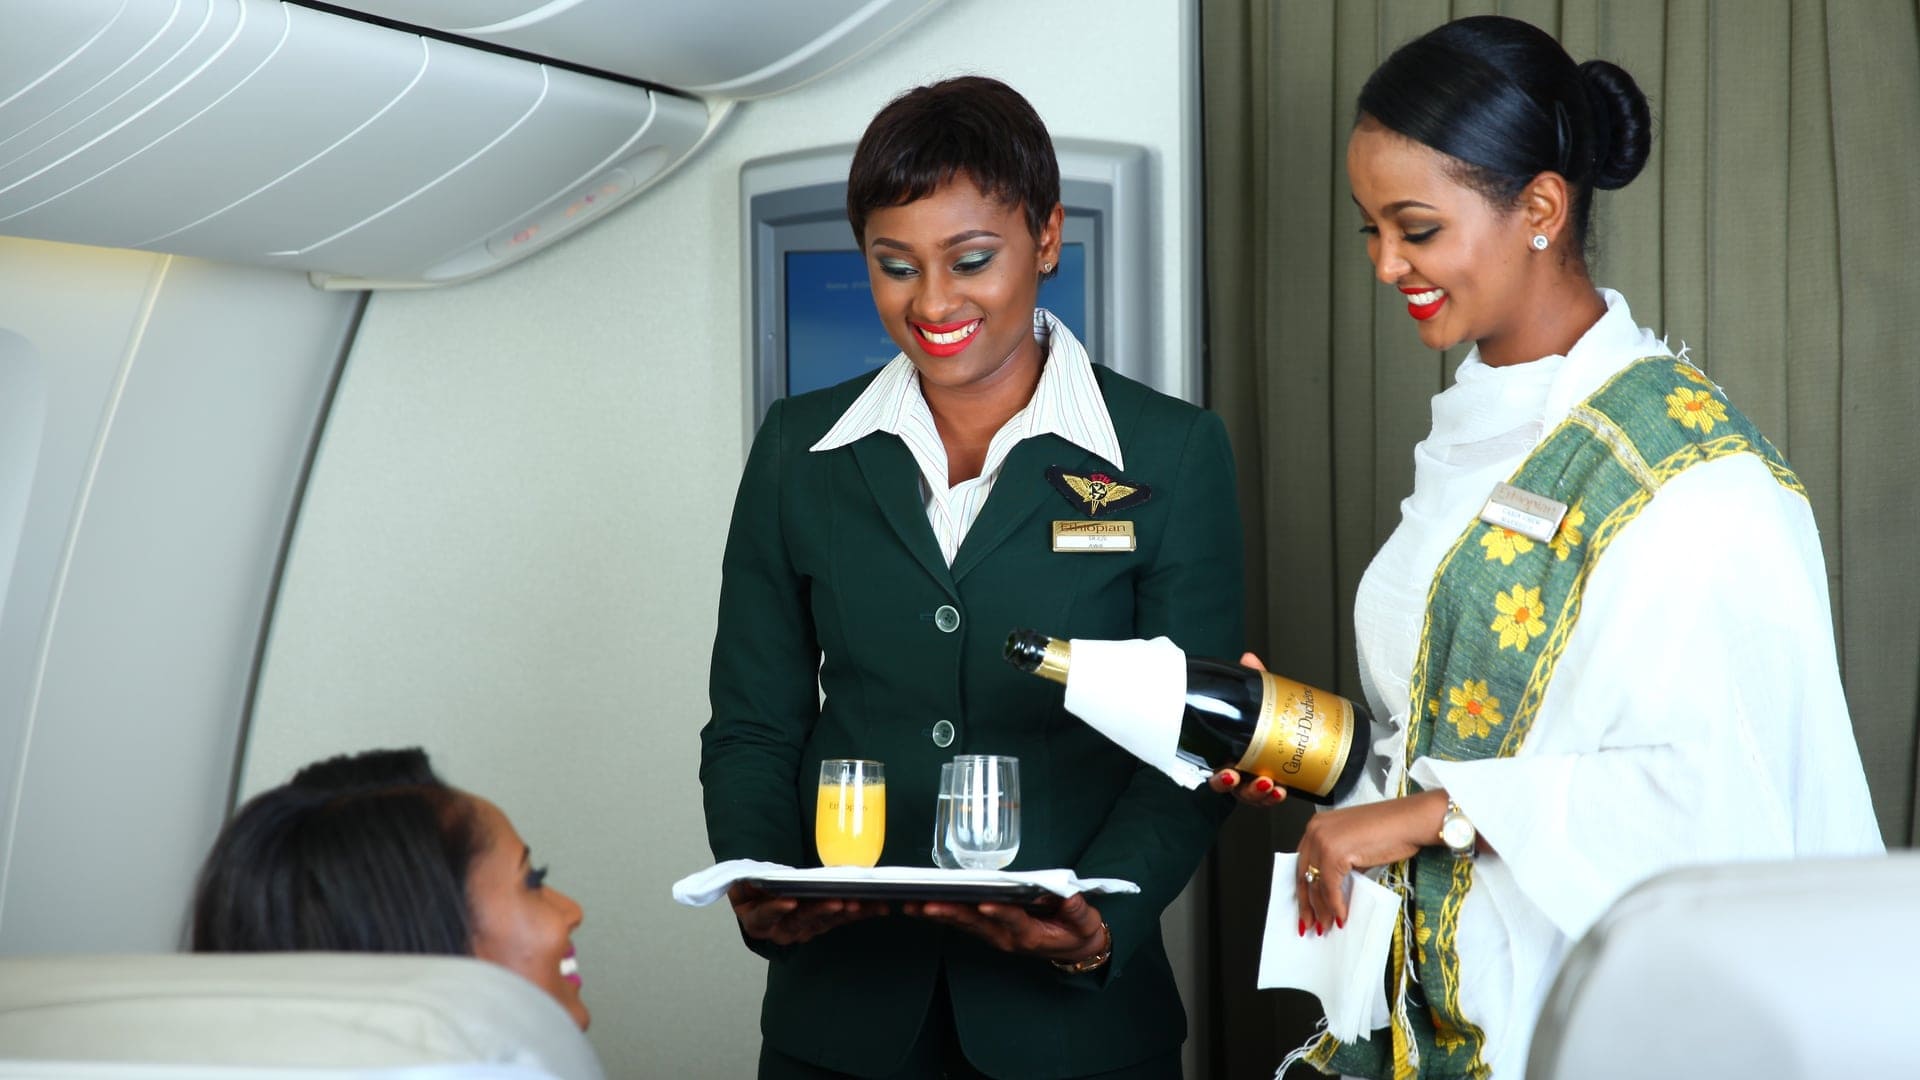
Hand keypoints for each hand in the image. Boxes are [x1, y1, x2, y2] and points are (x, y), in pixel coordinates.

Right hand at [728, 882, 887, 945]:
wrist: (760, 893)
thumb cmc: (752, 886)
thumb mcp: (744, 882)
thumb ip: (750, 880)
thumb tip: (754, 872)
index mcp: (757, 920)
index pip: (765, 916)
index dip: (776, 909)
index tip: (790, 901)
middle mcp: (781, 930)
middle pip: (799, 921)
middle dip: (819, 911)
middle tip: (837, 903)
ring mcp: (805, 929)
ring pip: (825, 922)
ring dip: (844, 913)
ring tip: (859, 903)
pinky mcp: (824, 924)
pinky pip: (841, 919)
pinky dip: (860, 912)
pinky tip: (877, 907)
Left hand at [904, 892, 1106, 962]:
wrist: (1074, 949)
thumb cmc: (1077, 931)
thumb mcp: (1085, 921)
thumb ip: (1076, 909)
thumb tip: (1067, 894)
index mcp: (1030, 934)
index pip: (1012, 920)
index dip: (998, 913)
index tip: (983, 904)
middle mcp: (1006, 937)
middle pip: (976, 923)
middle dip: (950, 913)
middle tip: (925, 903)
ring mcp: (995, 936)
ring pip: (963, 924)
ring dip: (937, 914)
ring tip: (911, 903)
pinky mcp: (988, 931)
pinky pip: (962, 923)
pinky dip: (942, 914)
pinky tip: (922, 905)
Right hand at [1208, 653, 1285, 806]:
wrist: (1303, 738)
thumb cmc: (1271, 722)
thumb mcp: (1262, 703)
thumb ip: (1256, 684)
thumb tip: (1248, 659)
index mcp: (1229, 753)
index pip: (1216, 770)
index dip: (1219, 777)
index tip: (1226, 772)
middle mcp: (1240, 772)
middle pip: (1231, 788)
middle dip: (1233, 785)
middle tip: (1237, 776)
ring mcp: (1256, 783)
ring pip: (1250, 796)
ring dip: (1257, 792)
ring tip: (1269, 783)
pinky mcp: (1275, 788)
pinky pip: (1271, 798)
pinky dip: (1275, 797)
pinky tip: (1283, 791)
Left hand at [1294, 790, 1448, 933]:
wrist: (1410, 821)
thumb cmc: (1390, 831)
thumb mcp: (1354, 845)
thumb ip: (1339, 863)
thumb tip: (1332, 891)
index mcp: (1317, 825)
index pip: (1302, 863)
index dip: (1303, 889)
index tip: (1305, 909)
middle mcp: (1315, 830)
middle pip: (1303, 874)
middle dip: (1307, 903)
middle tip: (1309, 924)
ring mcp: (1322, 841)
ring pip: (1316, 884)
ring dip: (1322, 909)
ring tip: (1326, 926)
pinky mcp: (1334, 853)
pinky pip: (1330, 887)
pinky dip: (1336, 905)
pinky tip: (1342, 916)